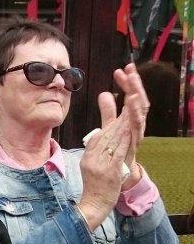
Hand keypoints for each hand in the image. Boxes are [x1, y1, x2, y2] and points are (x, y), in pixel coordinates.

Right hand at [78, 113, 132, 229]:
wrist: (94, 205)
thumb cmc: (94, 188)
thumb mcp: (90, 168)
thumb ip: (95, 153)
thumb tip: (98, 140)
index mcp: (86, 158)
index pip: (96, 138)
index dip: (106, 126)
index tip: (115, 116)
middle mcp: (92, 160)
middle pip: (104, 137)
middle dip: (115, 122)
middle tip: (125, 109)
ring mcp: (100, 165)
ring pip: (112, 142)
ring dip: (121, 127)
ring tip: (128, 115)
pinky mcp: (110, 171)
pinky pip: (117, 153)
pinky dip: (123, 141)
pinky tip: (128, 131)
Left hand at [97, 63, 149, 182]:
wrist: (115, 174)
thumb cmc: (115, 150)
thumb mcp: (109, 127)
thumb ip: (108, 111)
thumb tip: (104, 93)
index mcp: (131, 118)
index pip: (131, 96)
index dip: (128, 83)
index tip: (122, 69)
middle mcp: (136, 125)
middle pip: (139, 101)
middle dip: (135, 85)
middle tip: (130, 71)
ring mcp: (135, 134)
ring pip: (140, 113)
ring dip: (136, 99)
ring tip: (133, 86)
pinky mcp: (132, 144)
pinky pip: (135, 129)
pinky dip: (135, 117)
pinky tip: (132, 107)